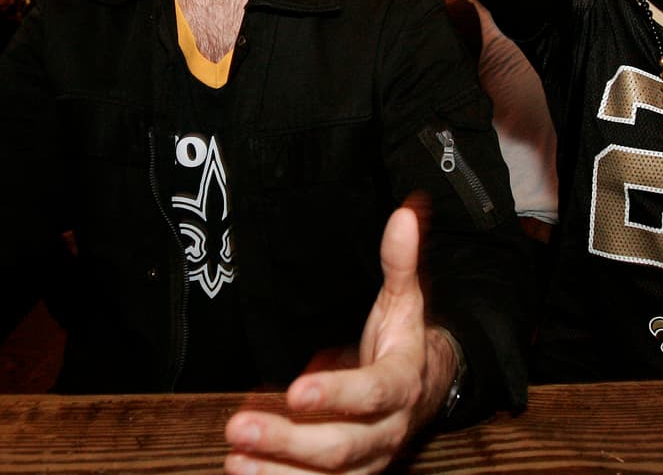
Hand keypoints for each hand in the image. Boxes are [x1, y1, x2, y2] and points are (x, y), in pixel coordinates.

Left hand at [223, 206, 452, 473]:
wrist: (428, 392)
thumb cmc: (404, 342)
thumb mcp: (406, 300)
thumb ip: (400, 261)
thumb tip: (406, 214)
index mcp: (402, 384)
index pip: (373, 393)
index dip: (338, 394)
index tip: (296, 389)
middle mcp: (387, 431)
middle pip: (342, 446)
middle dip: (290, 441)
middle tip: (240, 425)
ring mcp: (367, 461)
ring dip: (278, 472)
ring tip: (234, 459)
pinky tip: (242, 473)